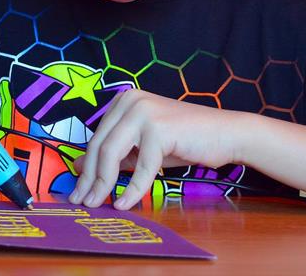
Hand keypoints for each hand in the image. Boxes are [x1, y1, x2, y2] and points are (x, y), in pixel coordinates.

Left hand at [69, 90, 240, 209]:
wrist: (227, 134)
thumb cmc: (186, 141)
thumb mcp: (143, 148)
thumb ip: (116, 155)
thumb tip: (79, 167)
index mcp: (123, 101)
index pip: (96, 137)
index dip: (85, 166)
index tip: (78, 189)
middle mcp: (130, 101)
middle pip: (99, 145)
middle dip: (89, 178)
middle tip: (81, 201)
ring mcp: (144, 112)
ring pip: (111, 153)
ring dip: (103, 184)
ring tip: (97, 204)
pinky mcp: (158, 128)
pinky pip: (141, 166)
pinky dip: (132, 188)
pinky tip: (125, 203)